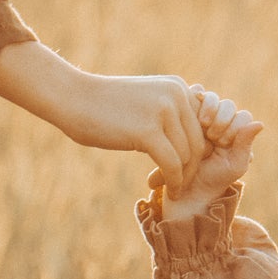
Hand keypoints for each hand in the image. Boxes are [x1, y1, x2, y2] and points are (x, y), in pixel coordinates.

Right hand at [0, 41, 205, 189]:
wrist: (73, 97)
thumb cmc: (106, 106)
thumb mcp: (147, 102)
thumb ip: (171, 114)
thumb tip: (195, 141)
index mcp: (178, 87)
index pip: (205, 126)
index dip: (200, 151)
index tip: (188, 168)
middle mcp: (176, 95)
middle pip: (199, 142)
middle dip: (193, 168)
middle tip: (182, 185)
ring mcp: (163, 111)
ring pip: (188, 156)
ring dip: (182, 178)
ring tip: (173, 190)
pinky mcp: (148, 131)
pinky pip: (172, 164)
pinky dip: (173, 181)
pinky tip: (168, 190)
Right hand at [160, 89, 261, 220]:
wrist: (185, 185)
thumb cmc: (213, 179)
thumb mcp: (234, 165)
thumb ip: (245, 144)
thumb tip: (260, 123)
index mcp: (237, 134)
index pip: (243, 117)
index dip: (234, 126)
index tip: (223, 143)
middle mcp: (222, 123)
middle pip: (227, 105)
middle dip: (222, 120)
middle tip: (212, 136)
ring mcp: (203, 116)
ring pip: (211, 98)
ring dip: (209, 110)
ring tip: (202, 127)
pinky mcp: (186, 112)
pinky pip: (194, 95)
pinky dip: (194, 98)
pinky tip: (191, 114)